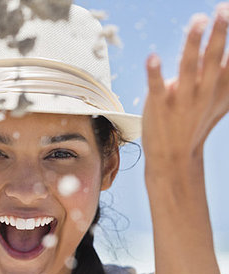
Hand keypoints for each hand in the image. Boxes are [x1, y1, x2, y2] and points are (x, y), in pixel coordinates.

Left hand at [142, 4, 228, 173]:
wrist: (173, 159)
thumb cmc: (194, 126)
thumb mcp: (216, 103)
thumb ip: (226, 79)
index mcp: (214, 90)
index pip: (228, 62)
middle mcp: (201, 92)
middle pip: (212, 60)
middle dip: (218, 36)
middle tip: (223, 11)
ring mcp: (180, 100)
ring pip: (188, 69)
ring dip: (193, 45)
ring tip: (198, 22)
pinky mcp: (159, 106)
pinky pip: (158, 88)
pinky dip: (155, 73)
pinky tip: (152, 57)